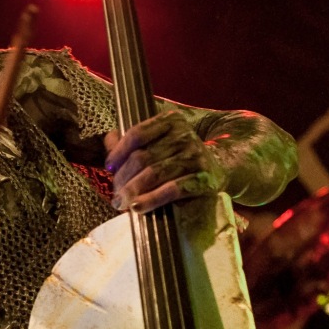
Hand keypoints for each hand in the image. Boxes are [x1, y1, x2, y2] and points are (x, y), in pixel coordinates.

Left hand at [103, 110, 225, 212]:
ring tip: (121, 203)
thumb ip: (132, 140)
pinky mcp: (205, 179)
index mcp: (171, 121)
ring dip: (133, 191)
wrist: (220, 168)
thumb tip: (110, 138)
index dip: (118, 152)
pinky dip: (152, 199)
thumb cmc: (178, 156)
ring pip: (154, 173)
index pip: (137, 134)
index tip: (108, 168)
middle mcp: (185, 135)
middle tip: (115, 194)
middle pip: (142, 157)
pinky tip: (138, 207)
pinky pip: (173, 189)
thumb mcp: (158, 142)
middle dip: (123, 178)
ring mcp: (196, 156)